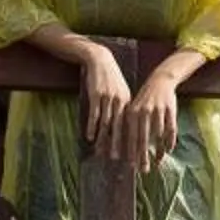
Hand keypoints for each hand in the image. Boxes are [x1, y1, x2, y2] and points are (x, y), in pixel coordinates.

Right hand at [79, 42, 132, 158]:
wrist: (100, 60)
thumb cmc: (111, 79)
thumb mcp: (121, 92)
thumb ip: (124, 108)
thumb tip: (127, 126)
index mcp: (128, 102)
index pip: (130, 125)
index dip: (130, 141)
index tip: (130, 154)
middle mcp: (119, 101)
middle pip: (119, 127)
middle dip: (118, 145)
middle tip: (117, 159)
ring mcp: (108, 98)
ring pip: (106, 123)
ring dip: (104, 139)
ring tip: (102, 152)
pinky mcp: (96, 95)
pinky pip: (94, 114)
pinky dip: (92, 126)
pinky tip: (89, 136)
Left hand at [121, 64, 181, 170]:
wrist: (160, 80)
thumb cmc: (145, 99)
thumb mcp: (135, 109)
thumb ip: (131, 126)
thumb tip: (127, 148)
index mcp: (132, 112)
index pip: (130, 135)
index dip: (131, 151)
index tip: (131, 166)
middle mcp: (144, 111)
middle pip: (143, 138)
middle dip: (143, 156)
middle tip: (143, 170)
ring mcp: (158, 110)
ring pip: (158, 136)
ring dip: (158, 151)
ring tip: (157, 162)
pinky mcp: (170, 110)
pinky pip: (171, 129)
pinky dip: (170, 141)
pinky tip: (169, 150)